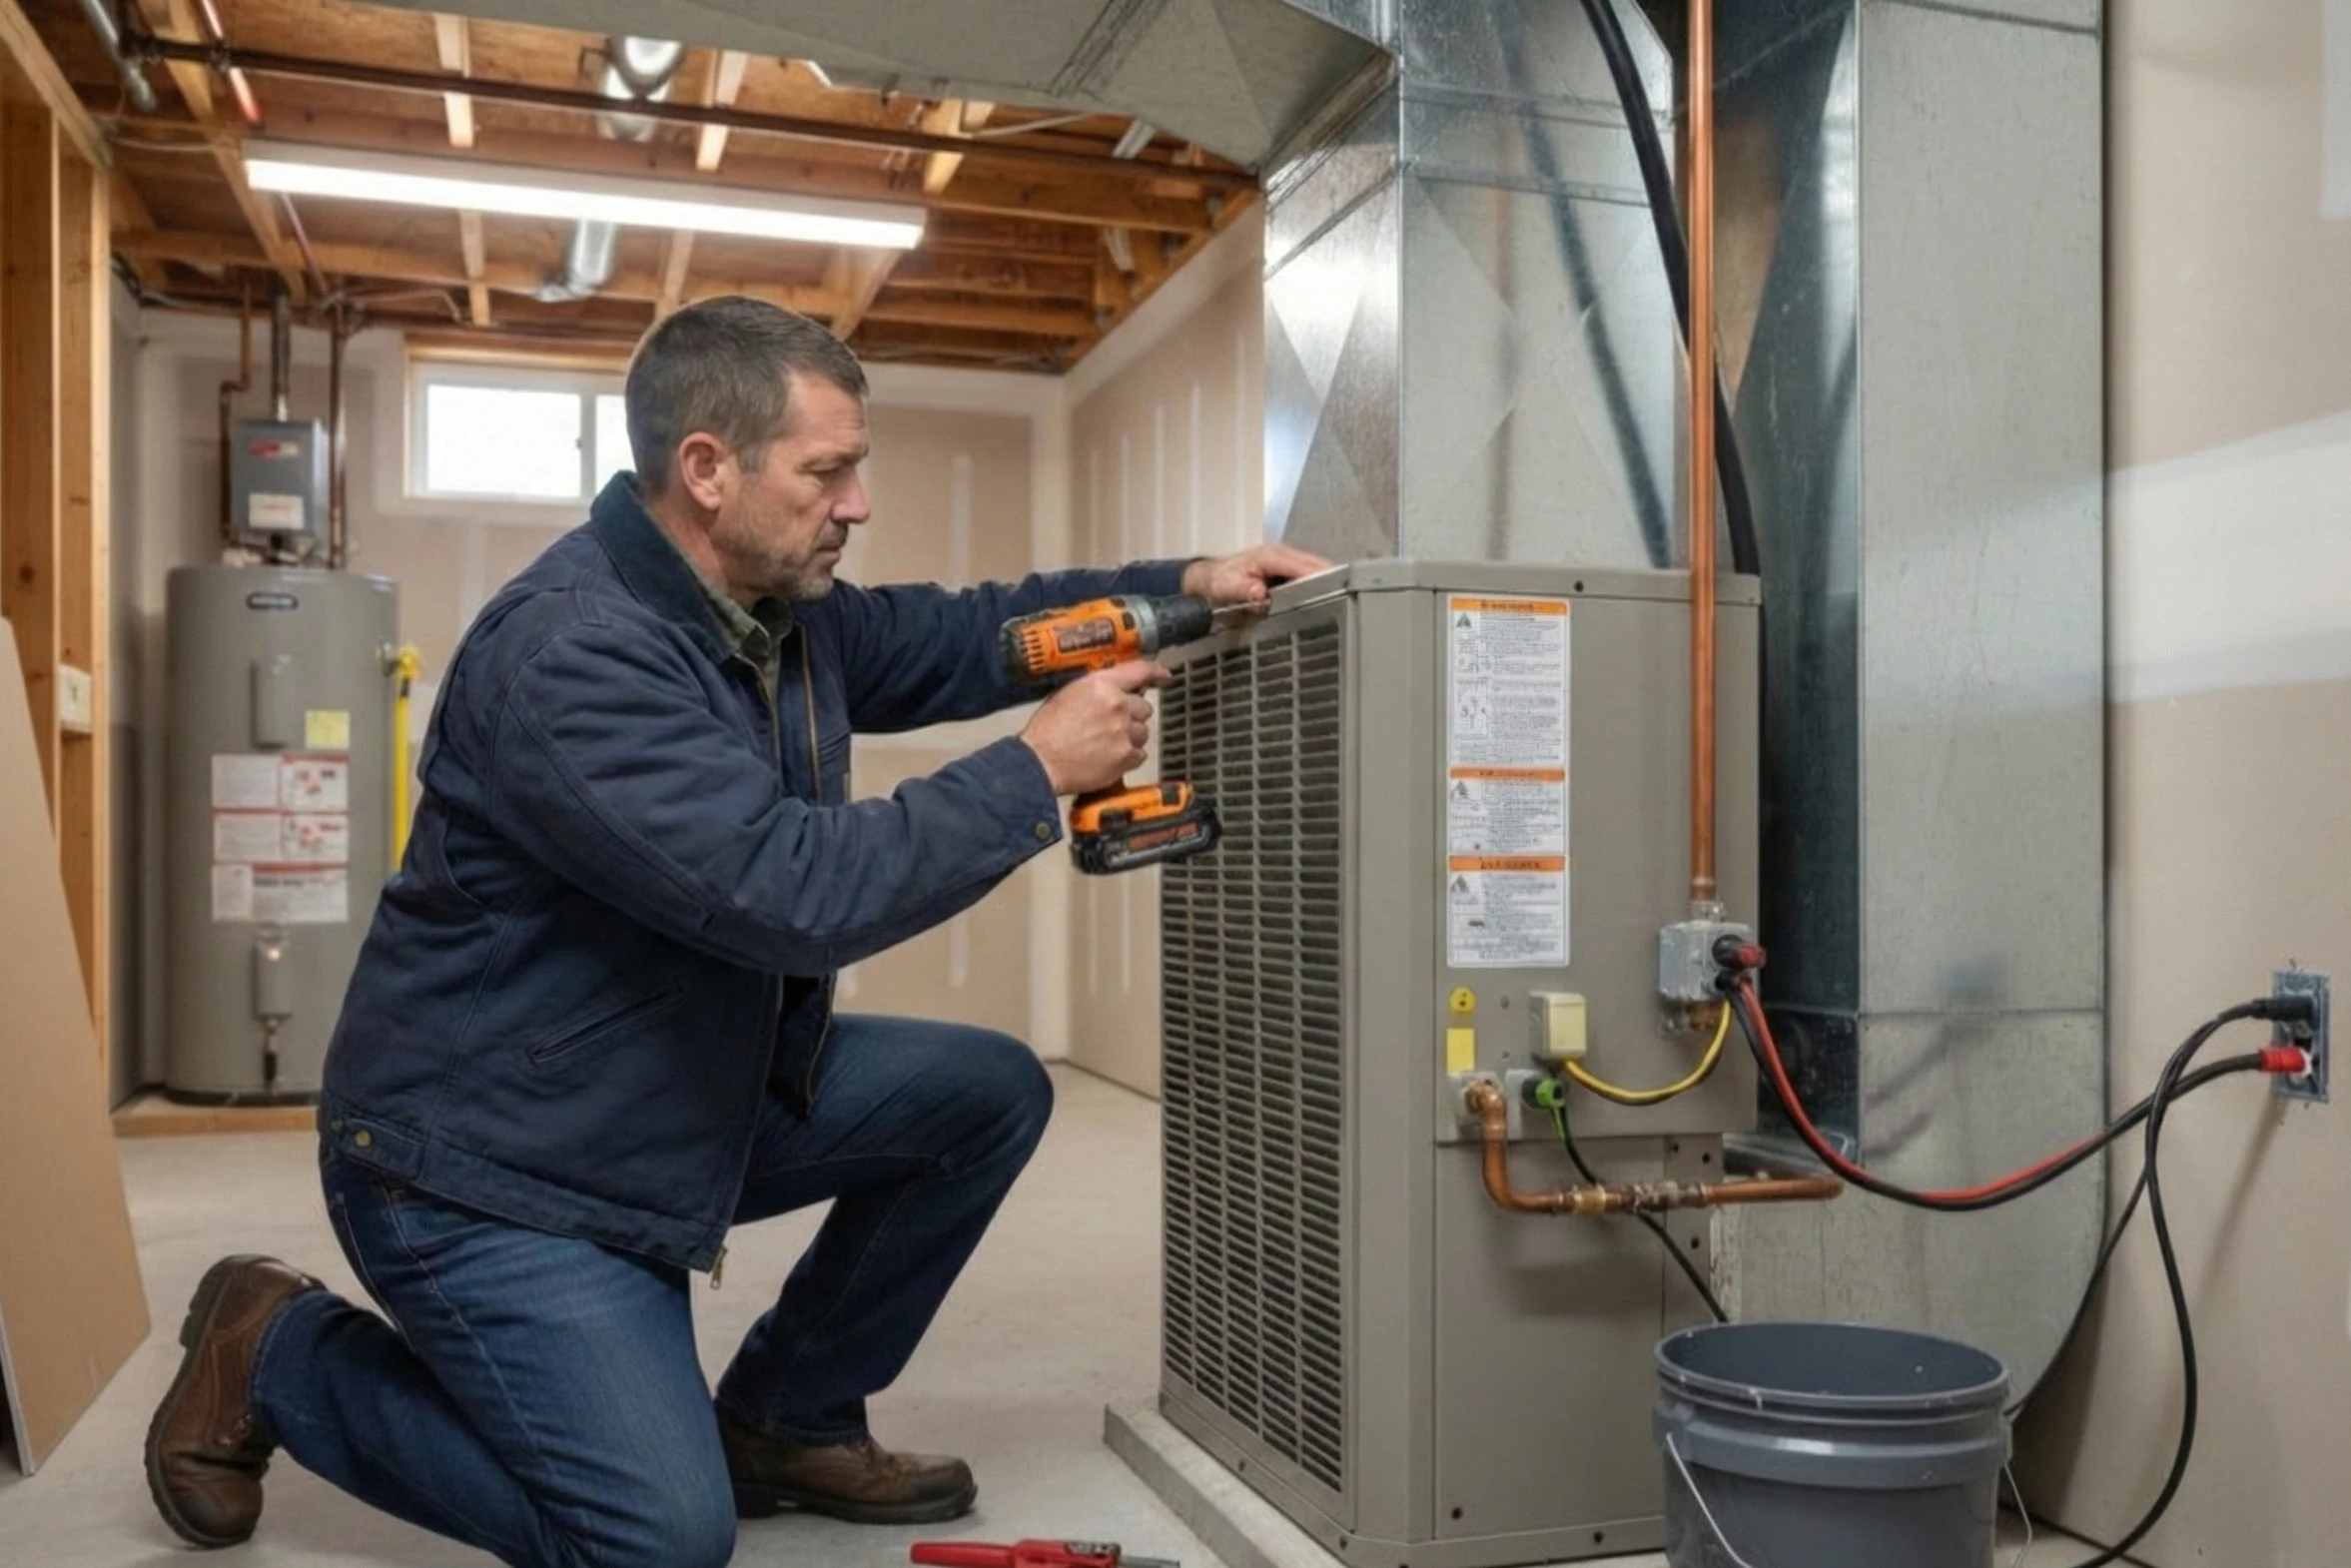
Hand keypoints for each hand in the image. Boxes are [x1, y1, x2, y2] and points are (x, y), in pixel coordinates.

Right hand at [1020, 661, 1168, 796]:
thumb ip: (1096, 689)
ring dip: (1129, 738)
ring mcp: (1124, 732)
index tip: (1164, 677)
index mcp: (1102, 685)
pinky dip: (1127, 758)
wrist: (1039, 761)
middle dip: (1131, 716)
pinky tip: (1107, 759)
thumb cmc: (1046, 731)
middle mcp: (1117, 705)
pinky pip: (1139, 755)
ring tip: (1104, 745)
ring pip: (1143, 732)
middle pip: (1144, 707)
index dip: (1156, 674)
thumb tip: (1114, 690)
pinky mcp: (1126, 757)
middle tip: (1110, 725)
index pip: (1139, 672)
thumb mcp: (1068, 694)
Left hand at [1181, 542, 1332, 611]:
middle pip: (1316, 565)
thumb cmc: (1218, 582)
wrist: (1209, 579)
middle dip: (1333, 579)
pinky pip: (1308, 576)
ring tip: (1346, 599)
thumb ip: (1243, 589)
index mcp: (1271, 556)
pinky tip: (1328, 598)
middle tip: (1350, 597)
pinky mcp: (1287, 570)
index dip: (1321, 577)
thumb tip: (1261, 593)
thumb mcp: (1226, 587)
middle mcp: (1282, 555)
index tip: (1338, 589)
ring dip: (1329, 582)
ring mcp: (1286, 562)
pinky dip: (1319, 585)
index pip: (1303, 565)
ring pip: (1315, 569)